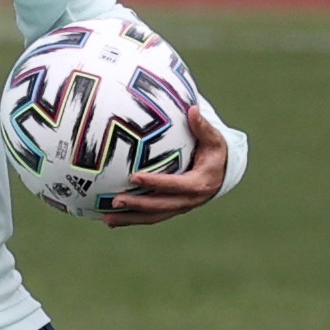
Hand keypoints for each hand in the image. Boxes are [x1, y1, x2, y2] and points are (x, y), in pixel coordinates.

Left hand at [104, 106, 227, 227]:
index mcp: (200, 183)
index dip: (156, 182)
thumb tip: (193, 109)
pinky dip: (132, 219)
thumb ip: (202, 127)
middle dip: (138, 204)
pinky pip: (151, 216)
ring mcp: (180, 207)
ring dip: (131, 218)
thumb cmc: (214, 152)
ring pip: (154, 216)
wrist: (223, 173)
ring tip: (107, 219)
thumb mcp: (214, 139)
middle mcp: (190, 200)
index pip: (176, 185)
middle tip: (115, 200)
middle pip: (162, 205)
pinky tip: (110, 220)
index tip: (134, 177)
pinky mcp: (171, 209)